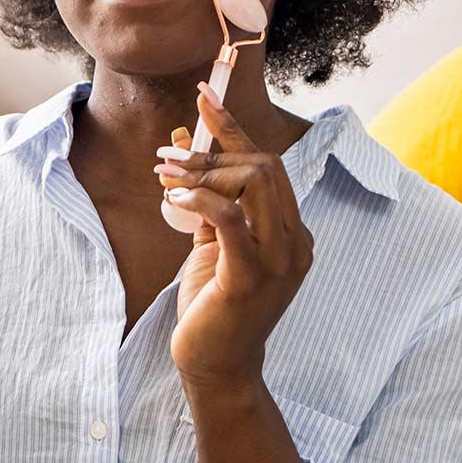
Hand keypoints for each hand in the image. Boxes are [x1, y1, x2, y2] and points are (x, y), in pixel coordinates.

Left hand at [155, 83, 314, 389]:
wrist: (216, 367)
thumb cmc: (214, 303)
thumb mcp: (210, 240)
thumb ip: (205, 193)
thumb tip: (181, 141)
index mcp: (292, 230)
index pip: (268, 163)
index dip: (234, 126)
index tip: (204, 94)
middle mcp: (296, 241)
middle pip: (264, 166)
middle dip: (213, 151)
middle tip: (167, 156)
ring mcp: (280, 260)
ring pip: (255, 183)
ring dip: (204, 171)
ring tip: (165, 176)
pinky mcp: (252, 278)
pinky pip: (232, 219)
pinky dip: (202, 199)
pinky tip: (174, 197)